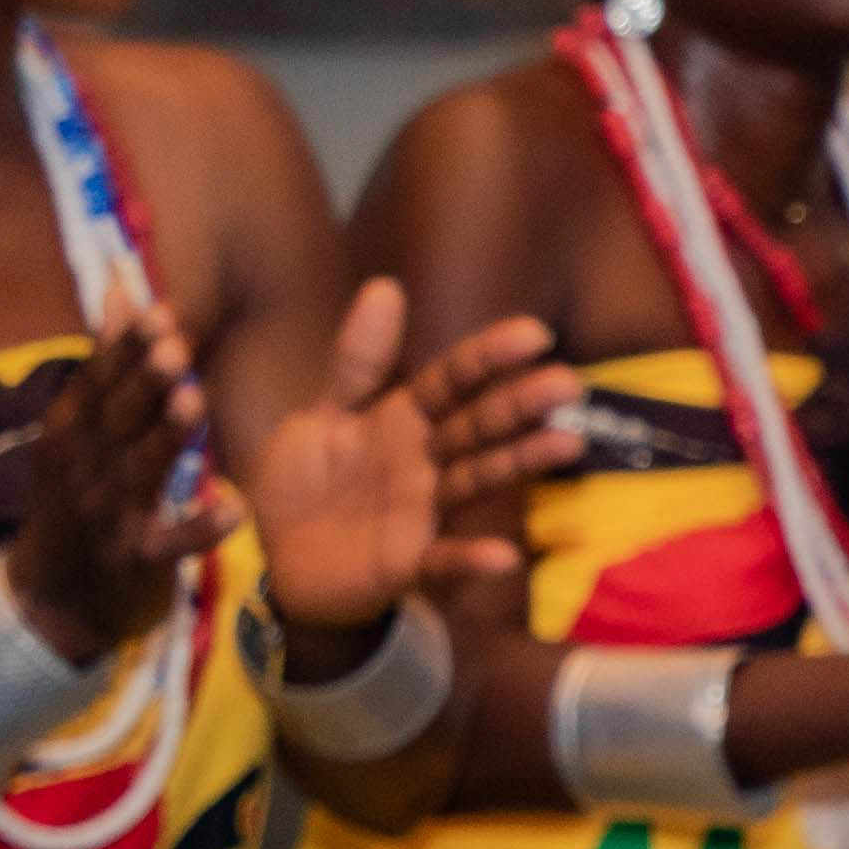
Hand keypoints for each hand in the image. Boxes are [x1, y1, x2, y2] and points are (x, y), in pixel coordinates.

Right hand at [13, 312, 235, 663]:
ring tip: (197, 402)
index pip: (98, 381)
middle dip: (144, 382)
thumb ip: (108, 361)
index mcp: (72, 431)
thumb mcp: (80, 429)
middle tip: (176, 344)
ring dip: (166, 439)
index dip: (126, 347)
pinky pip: (173, 544)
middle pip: (116, 420)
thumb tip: (122, 284)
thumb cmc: (77, 497)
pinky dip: (201, 528)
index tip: (157, 310)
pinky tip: (234, 509)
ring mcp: (109, 515)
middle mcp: (85, 467)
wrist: (51, 597)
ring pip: (140, 473)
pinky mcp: (137, 560)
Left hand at [243, 279, 572, 643]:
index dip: (487, 356)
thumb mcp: (322, 415)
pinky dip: (471, 559)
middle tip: (568, 383)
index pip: (450, 380)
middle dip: (519, 404)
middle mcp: (423, 462)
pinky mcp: (406, 562)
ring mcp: (421, 512)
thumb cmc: (306, 484)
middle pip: (475, 426)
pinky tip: (503, 556)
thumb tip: (386, 285)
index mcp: (401, 420)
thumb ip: (357, 361)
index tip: (534, 332)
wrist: (280, 563)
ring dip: (519, 463)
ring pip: (474, 480)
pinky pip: (441, 560)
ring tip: (566, 444)